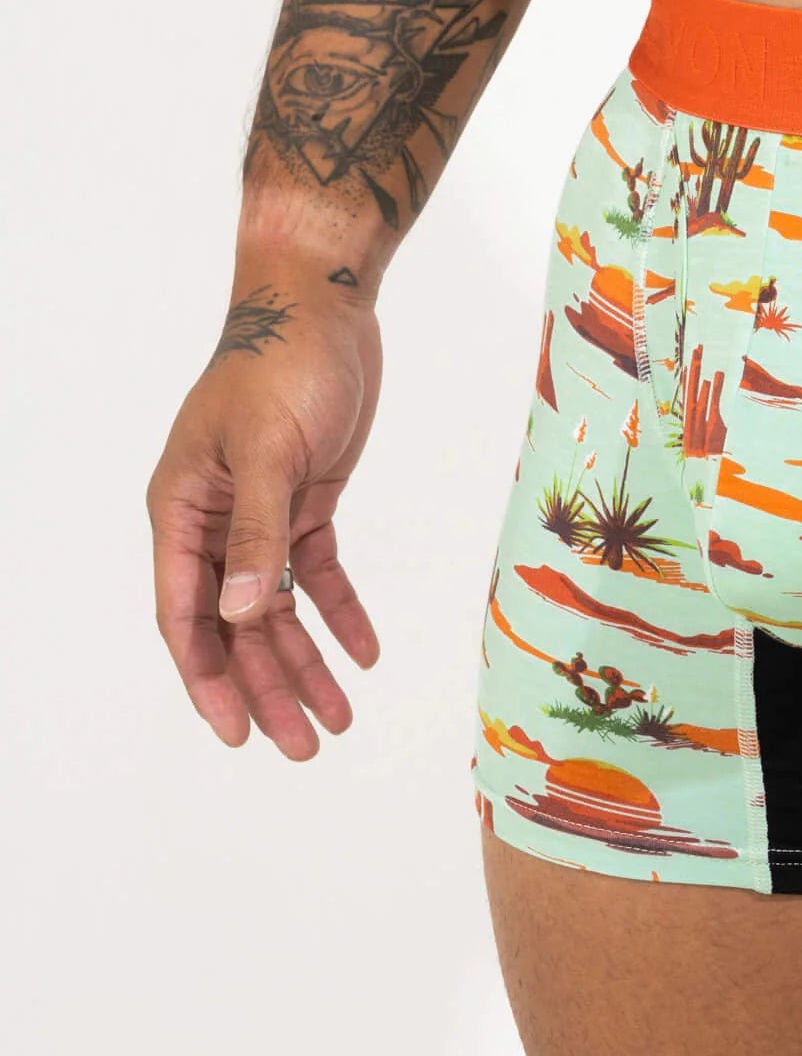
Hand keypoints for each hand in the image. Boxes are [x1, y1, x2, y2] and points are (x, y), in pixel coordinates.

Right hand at [147, 275, 382, 759]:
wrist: (322, 308)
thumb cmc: (281, 365)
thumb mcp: (267, 451)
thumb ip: (258, 534)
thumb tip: (245, 615)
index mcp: (181, 512)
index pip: (187, 616)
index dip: (210, 679)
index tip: (237, 733)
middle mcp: (214, 523)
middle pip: (238, 626)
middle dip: (269, 688)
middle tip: (304, 747)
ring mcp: (261, 514)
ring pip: (279, 609)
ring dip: (307, 663)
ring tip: (340, 719)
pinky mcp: (307, 500)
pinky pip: (318, 572)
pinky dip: (340, 613)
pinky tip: (365, 653)